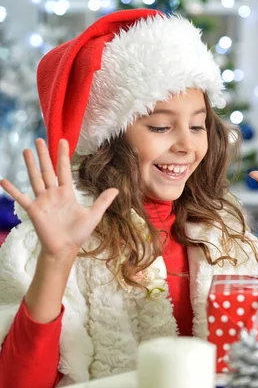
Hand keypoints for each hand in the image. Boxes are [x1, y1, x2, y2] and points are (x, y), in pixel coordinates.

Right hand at [0, 139, 117, 265]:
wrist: (65, 248)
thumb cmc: (78, 233)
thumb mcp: (94, 215)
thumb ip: (103, 201)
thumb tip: (116, 189)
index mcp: (67, 193)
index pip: (64, 170)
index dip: (63, 156)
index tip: (62, 141)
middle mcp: (53, 194)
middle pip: (47, 170)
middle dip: (44, 155)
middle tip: (39, 139)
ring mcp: (42, 201)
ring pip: (35, 178)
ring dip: (30, 165)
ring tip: (26, 150)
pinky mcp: (33, 210)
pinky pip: (21, 198)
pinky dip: (12, 190)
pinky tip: (3, 180)